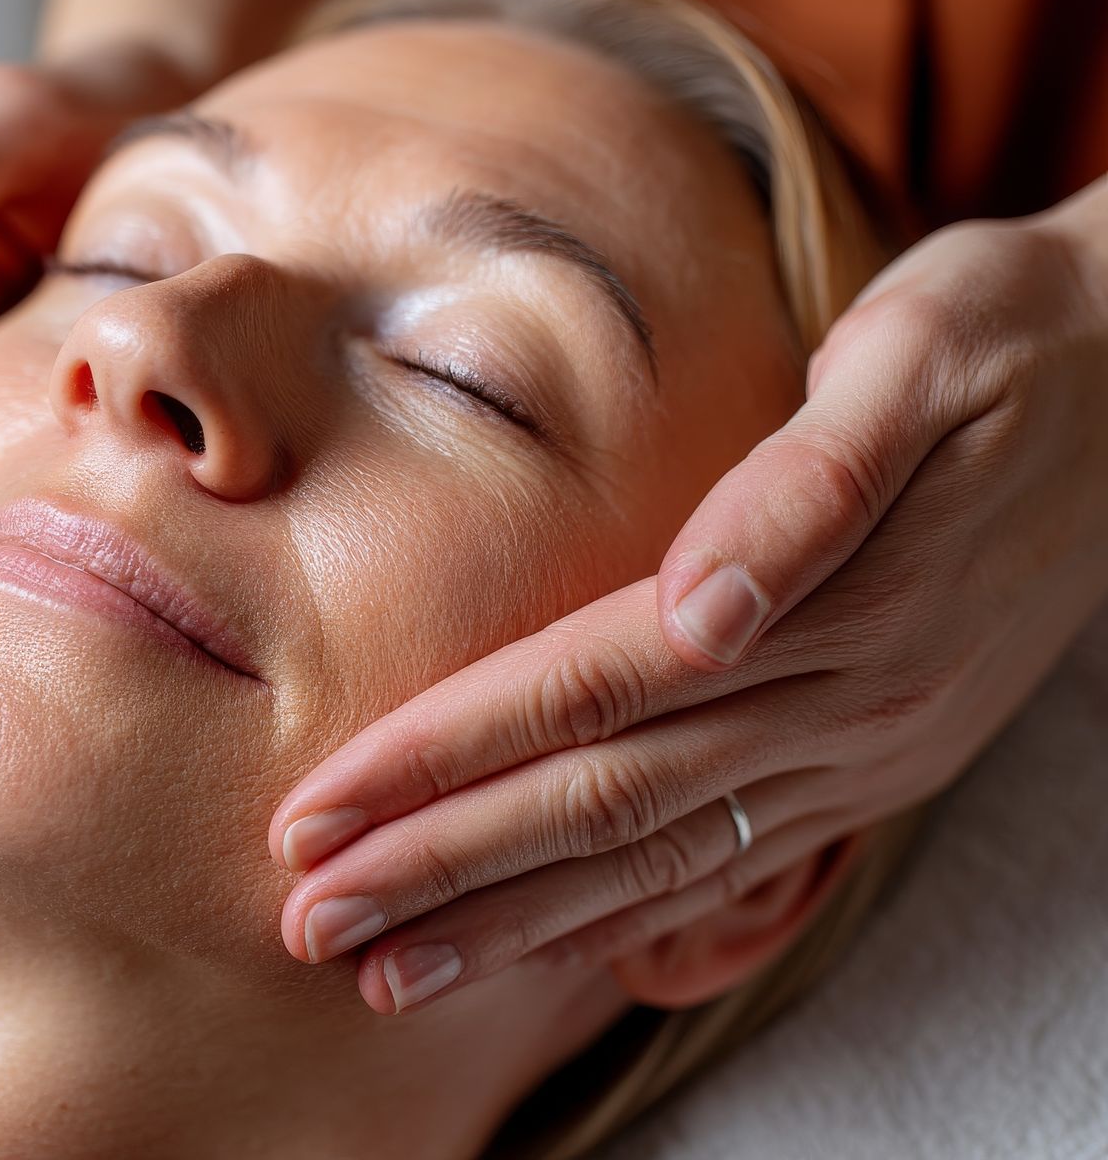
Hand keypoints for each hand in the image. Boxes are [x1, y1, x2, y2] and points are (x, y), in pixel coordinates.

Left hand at [267, 186, 1107, 1013]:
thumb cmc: (1005, 343)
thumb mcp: (916, 356)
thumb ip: (805, 484)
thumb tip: (699, 605)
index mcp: (826, 603)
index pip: (583, 695)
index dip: (442, 757)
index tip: (319, 808)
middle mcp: (838, 705)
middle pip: (596, 803)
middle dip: (438, 869)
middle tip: (306, 921)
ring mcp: (860, 753)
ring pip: (653, 860)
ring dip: (508, 921)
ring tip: (382, 969)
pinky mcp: (873, 768)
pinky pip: (727, 866)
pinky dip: (618, 917)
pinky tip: (535, 952)